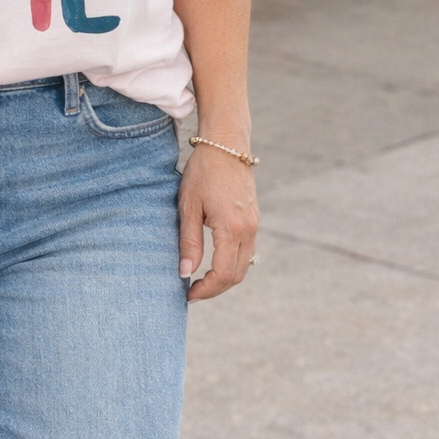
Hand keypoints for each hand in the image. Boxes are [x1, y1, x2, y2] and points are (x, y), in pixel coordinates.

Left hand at [178, 144, 258, 301]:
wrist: (226, 144)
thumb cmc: (203, 172)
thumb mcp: (189, 206)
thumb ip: (189, 241)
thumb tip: (184, 273)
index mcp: (232, 228)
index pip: (223, 274)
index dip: (206, 289)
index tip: (188, 294)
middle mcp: (249, 230)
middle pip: (237, 275)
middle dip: (215, 289)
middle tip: (192, 292)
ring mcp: (254, 225)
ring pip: (244, 265)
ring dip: (224, 278)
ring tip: (200, 280)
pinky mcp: (253, 219)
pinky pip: (246, 251)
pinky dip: (231, 263)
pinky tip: (212, 262)